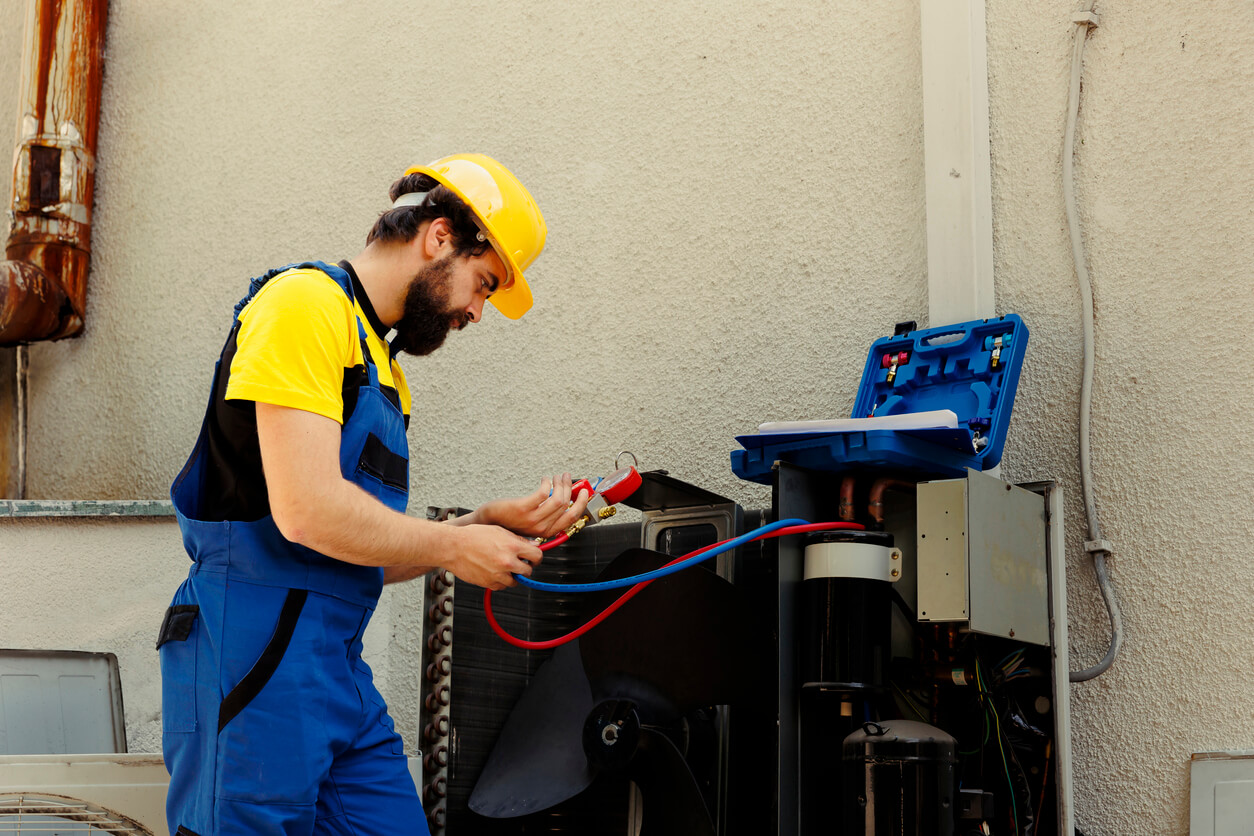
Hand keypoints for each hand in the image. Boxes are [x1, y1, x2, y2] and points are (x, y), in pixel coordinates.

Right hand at [447, 524, 543, 589]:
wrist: (452, 547)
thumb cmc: (472, 536)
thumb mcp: (498, 530)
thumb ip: (517, 539)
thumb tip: (531, 545)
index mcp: (512, 546)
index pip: (537, 556)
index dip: (536, 557)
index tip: (533, 557)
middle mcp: (507, 562)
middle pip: (528, 571)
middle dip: (525, 567)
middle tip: (518, 562)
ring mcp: (498, 574)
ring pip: (515, 581)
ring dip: (512, 575)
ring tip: (502, 566)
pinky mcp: (488, 583)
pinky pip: (501, 586)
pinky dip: (500, 581)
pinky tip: (493, 571)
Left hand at [476, 473, 591, 538]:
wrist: (488, 523)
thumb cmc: (508, 522)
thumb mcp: (533, 524)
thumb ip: (548, 516)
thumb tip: (563, 499)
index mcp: (547, 531)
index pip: (572, 518)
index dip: (581, 503)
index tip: (583, 491)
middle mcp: (542, 527)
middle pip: (566, 505)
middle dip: (570, 488)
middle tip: (567, 478)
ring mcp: (532, 519)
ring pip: (557, 498)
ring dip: (559, 483)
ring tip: (556, 477)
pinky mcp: (523, 508)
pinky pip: (543, 492)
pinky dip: (546, 483)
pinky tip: (544, 479)